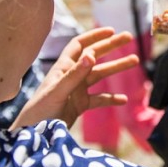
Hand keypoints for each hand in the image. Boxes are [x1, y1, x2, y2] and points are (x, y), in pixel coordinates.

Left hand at [11, 28, 137, 127]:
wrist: (32, 135)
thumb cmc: (39, 112)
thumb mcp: (57, 92)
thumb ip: (74, 74)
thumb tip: (91, 54)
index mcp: (63, 68)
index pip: (80, 45)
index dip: (95, 36)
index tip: (112, 31)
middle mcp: (70, 76)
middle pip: (94, 56)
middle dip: (111, 47)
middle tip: (130, 38)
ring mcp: (76, 91)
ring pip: (100, 75)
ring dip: (116, 68)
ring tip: (134, 61)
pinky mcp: (79, 106)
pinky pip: (99, 99)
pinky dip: (111, 99)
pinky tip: (123, 99)